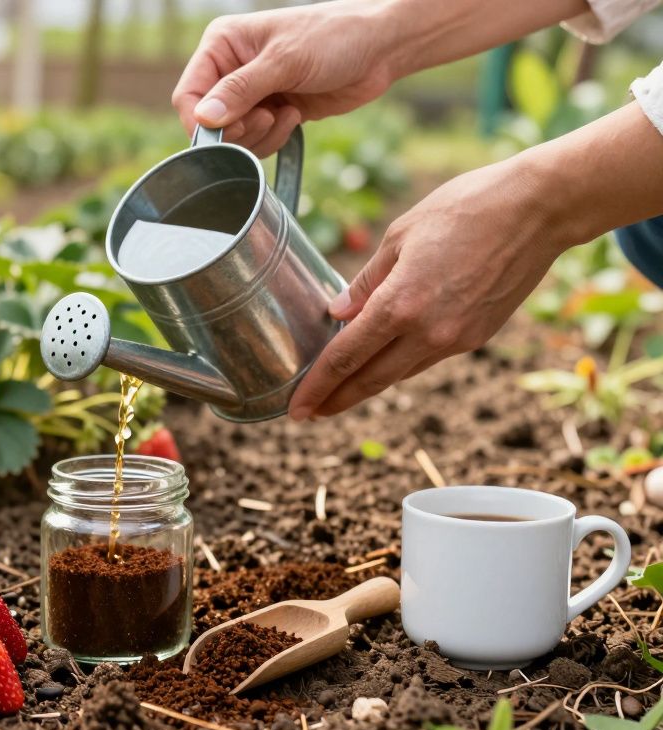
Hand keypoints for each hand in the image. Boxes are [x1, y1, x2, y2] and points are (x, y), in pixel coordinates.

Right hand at [172, 1, 400, 154]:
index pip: (189, 94)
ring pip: (232, 137)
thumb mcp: (285, 61)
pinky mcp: (271, 111)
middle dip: (237, 130)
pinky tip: (295, 116)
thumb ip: (241, 90)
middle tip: (265, 117)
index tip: (230, 130)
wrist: (380, 48)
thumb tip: (204, 119)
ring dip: (258, 137)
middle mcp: (230, 68)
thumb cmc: (335, 37)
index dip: (202, 121)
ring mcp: (251, 92)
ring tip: (285, 114)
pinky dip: (272, 139)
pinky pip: (256, 141)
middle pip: (208, 122)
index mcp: (222, 44)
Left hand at [287, 159, 569, 419]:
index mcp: (400, 304)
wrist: (539, 209)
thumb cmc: (465, 208)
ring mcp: (457, 338)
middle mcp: (428, 331)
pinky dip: (400, 364)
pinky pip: (428, 358)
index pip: (346, 358)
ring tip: (338, 393)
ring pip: (400, 373)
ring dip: (367, 386)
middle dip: (335, 401)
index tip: (296, 408)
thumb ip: (366, 281)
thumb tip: (337, 314)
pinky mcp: (479, 337)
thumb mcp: (400, 235)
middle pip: (371, 380)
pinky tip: (383, 361)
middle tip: (306, 414)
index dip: (317, 386)